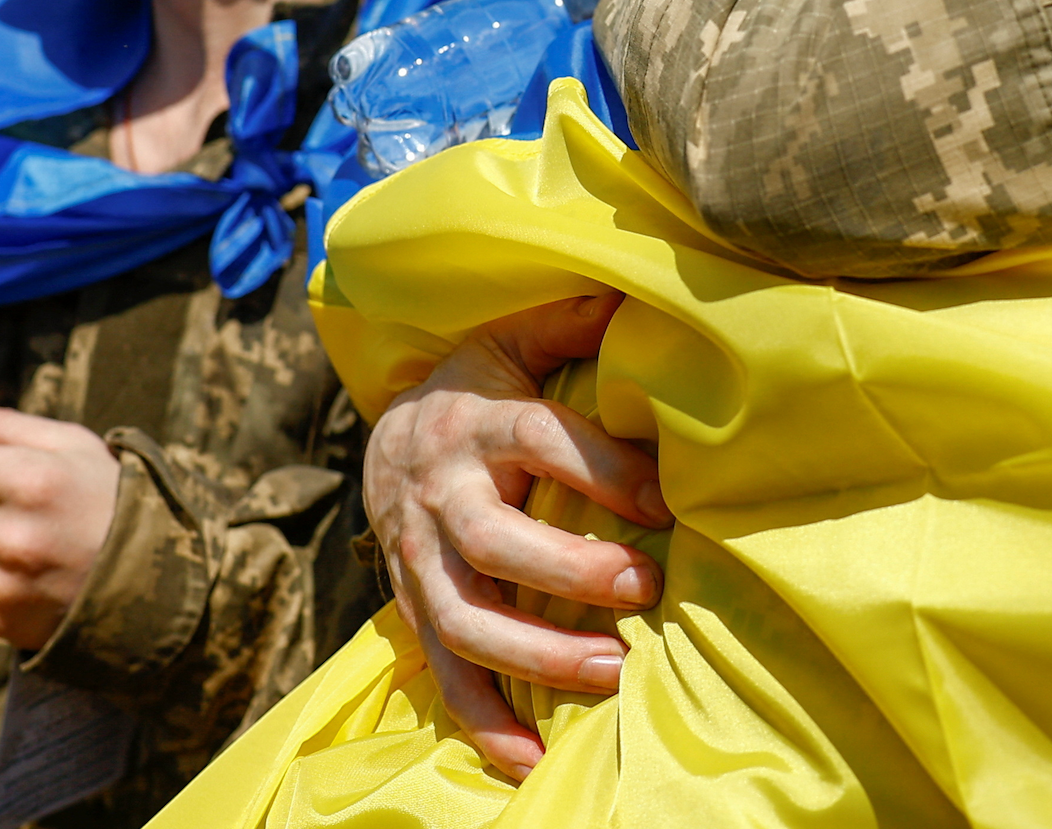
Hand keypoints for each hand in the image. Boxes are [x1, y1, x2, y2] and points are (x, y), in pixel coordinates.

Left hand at [0, 404, 119, 650]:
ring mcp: (6, 586)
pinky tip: (32, 569)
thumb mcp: (74, 445)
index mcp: (32, 483)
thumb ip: (8, 427)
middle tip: (0, 491)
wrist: (159, 582)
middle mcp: (14, 538)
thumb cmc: (112, 499)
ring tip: (31, 534)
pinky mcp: (2, 620)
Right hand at [364, 293, 670, 779]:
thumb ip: (567, 322)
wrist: (386, 435)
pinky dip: (483, 721)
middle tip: (645, 591)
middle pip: (497, 540)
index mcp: (474, 418)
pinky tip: (529, 761)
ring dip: (537, 655)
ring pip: (468, 617)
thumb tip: (633, 291)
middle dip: (570, 572)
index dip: (601, 469)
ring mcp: (420, 557)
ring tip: (616, 675)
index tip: (665, 501)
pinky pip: (444, 672)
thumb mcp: (509, 338)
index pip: (539, 439)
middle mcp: (440, 491)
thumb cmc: (477, 386)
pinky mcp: (414, 604)